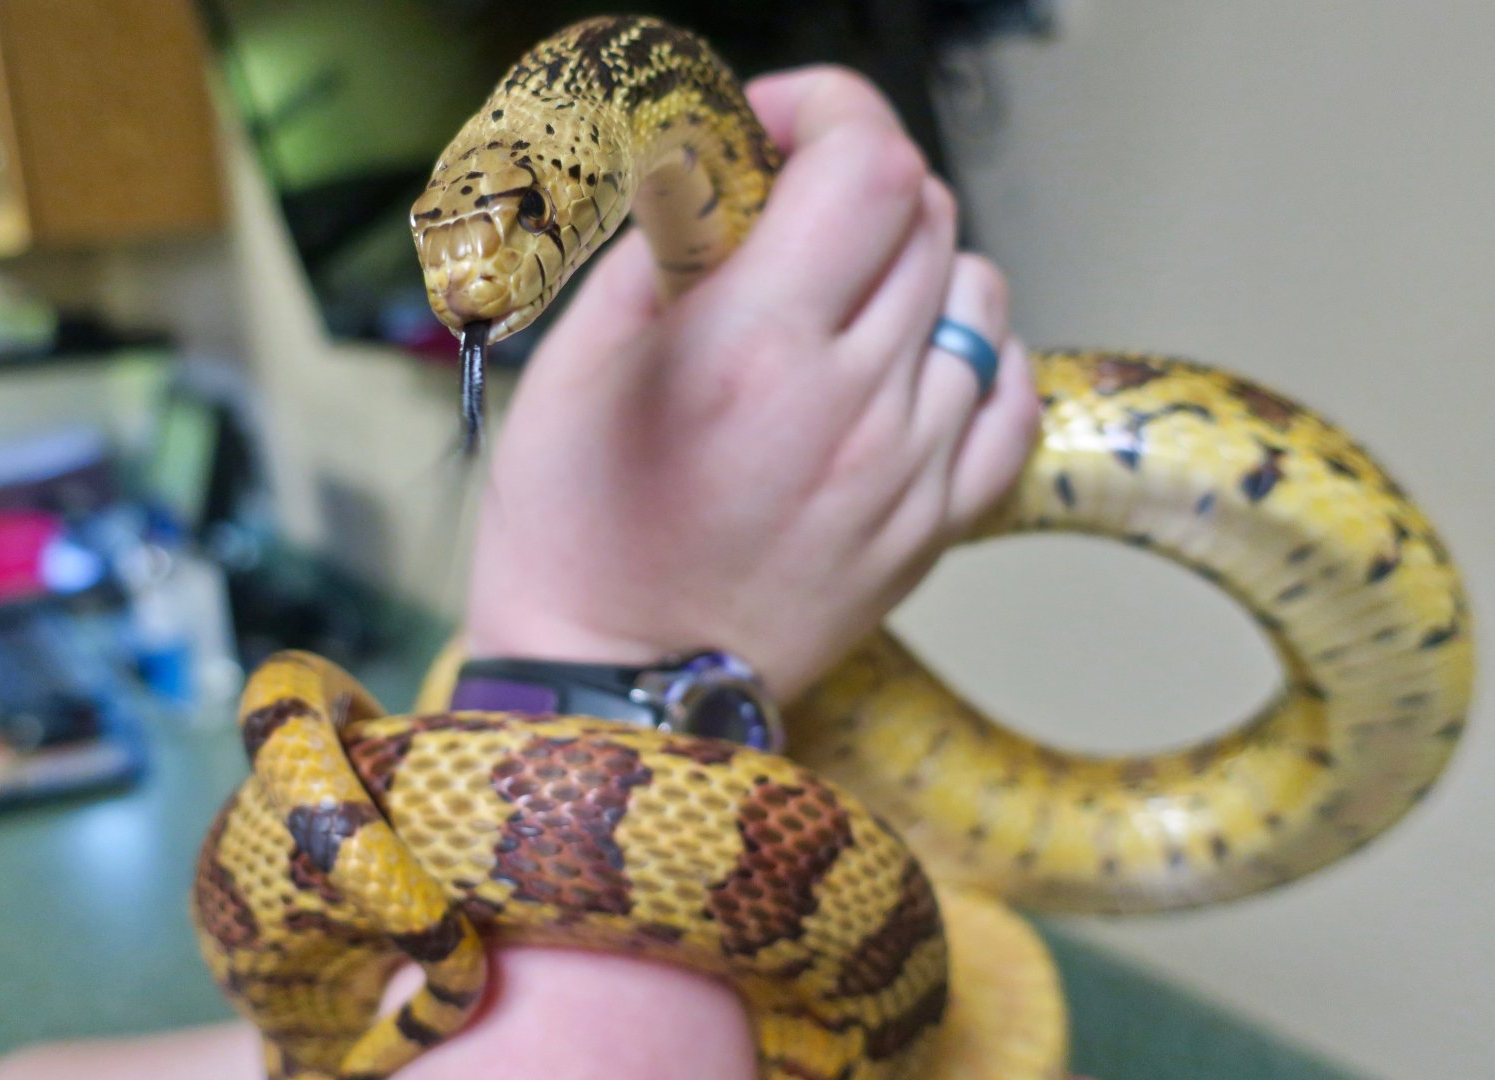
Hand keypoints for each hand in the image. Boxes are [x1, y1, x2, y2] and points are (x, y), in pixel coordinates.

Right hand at [464, 66, 1037, 701]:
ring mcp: (910, 468)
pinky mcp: (936, 525)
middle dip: (855, 183)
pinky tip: (904, 365)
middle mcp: (854, 402)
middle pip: (926, 214)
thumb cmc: (575, 532)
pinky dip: (971, 353)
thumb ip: (662, 241)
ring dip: (913, 264)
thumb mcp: (577, 362)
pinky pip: (1010, 395)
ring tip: (841, 299)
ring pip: (979, 291)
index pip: (867, 163)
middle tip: (787, 215)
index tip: (773, 129)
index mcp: (754, 350)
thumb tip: (716, 159)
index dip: (827, 110)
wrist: (620, 687)